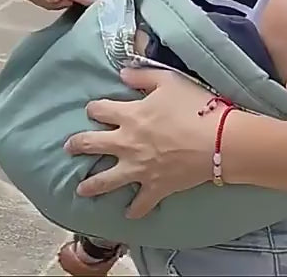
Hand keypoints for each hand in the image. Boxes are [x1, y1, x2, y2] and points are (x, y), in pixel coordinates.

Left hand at [64, 68, 219, 217]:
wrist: (217, 140)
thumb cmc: (195, 106)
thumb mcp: (169, 80)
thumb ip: (143, 75)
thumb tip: (122, 72)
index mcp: (130, 115)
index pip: (101, 110)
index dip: (95, 109)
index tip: (92, 110)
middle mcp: (127, 143)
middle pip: (92, 144)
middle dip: (78, 145)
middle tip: (69, 147)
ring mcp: (138, 169)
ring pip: (105, 181)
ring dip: (91, 185)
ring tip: (81, 189)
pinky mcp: (154, 188)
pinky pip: (139, 204)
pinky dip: (134, 210)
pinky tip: (128, 214)